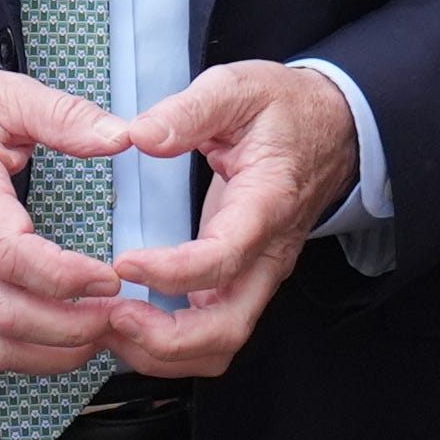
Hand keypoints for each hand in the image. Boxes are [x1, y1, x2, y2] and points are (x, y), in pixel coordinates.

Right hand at [0, 58, 132, 374]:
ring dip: (55, 350)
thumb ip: (61, 115)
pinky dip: (30, 353)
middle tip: (123, 312)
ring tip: (104, 332)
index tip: (110, 276)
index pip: (10, 255)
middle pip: (7, 312)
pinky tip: (68, 340)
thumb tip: (120, 136)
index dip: (66, 277)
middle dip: (73, 326)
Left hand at [101, 61, 366, 376]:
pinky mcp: (242, 282)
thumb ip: (190, 111)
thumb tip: (140, 136)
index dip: (170, 272)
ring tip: (107, 325)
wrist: (332, 126)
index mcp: (266, 206)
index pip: (223, 259)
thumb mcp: (239, 87)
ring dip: (160, 352)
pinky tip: (126, 322)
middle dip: (162, 340)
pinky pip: (210, 335)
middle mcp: (268, 256)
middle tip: (107, 316)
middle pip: (225, 330)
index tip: (122, 263)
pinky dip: (166, 344)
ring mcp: (257, 276)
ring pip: (218, 346)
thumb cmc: (284, 109)